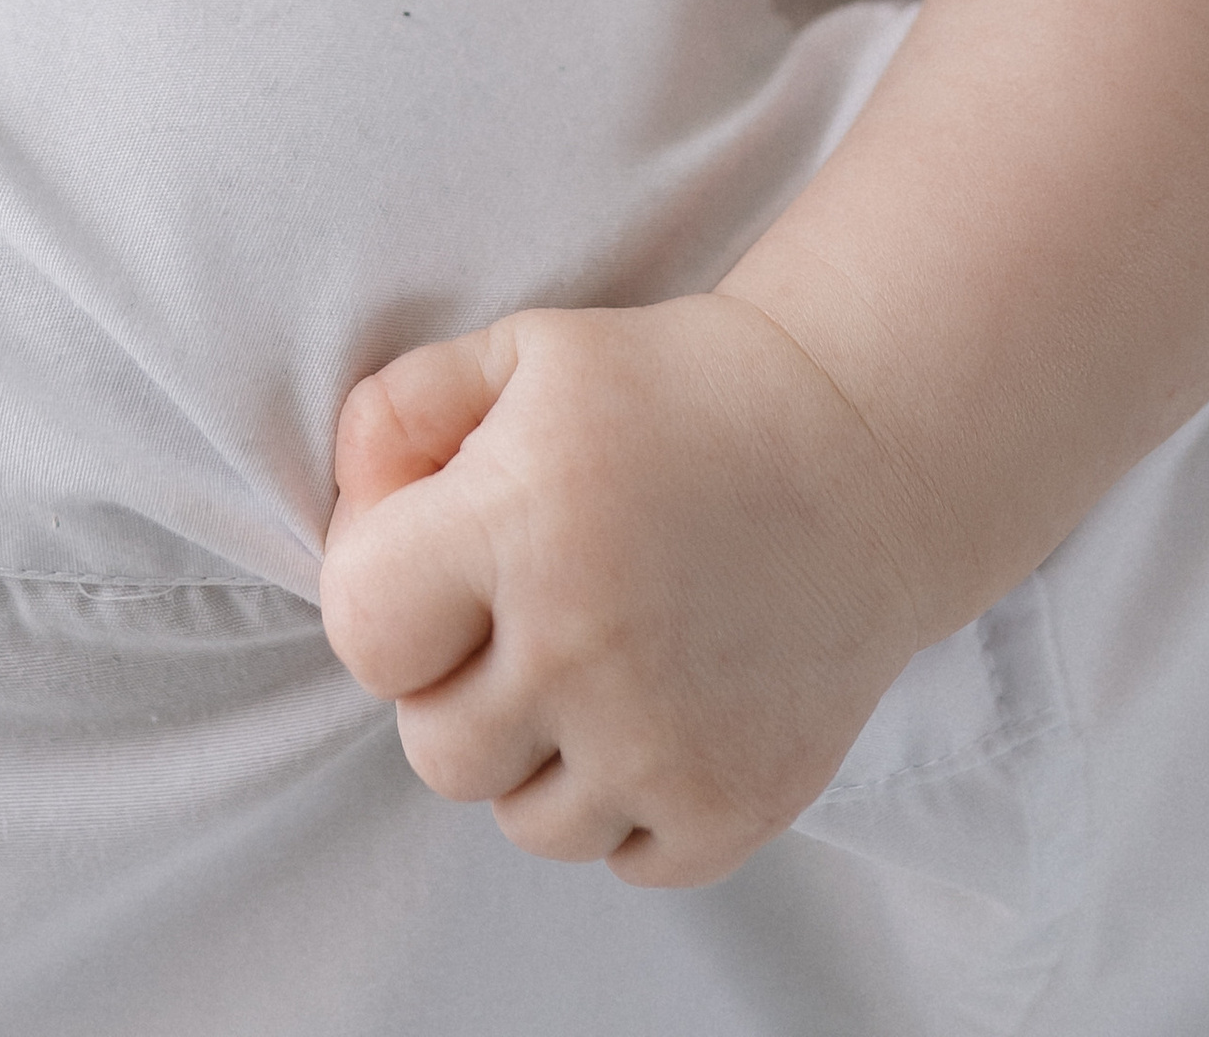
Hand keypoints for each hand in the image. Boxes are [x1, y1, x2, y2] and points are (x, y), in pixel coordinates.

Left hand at [318, 294, 935, 884]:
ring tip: (598, 655)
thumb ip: (398, 411)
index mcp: (520, 522)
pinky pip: (621, 855)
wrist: (861, 447)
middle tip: (522, 609)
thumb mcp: (523, 352)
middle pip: (432, 748)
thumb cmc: (670, 390)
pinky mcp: (735, 804)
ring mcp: (665, 739)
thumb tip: (347, 504)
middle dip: (455, 684)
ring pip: (522, 820)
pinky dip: (627, 801)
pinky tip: (661, 701)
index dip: (380, 596)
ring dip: (538, 753)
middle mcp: (586, 644)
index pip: (362, 634)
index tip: (435, 556)